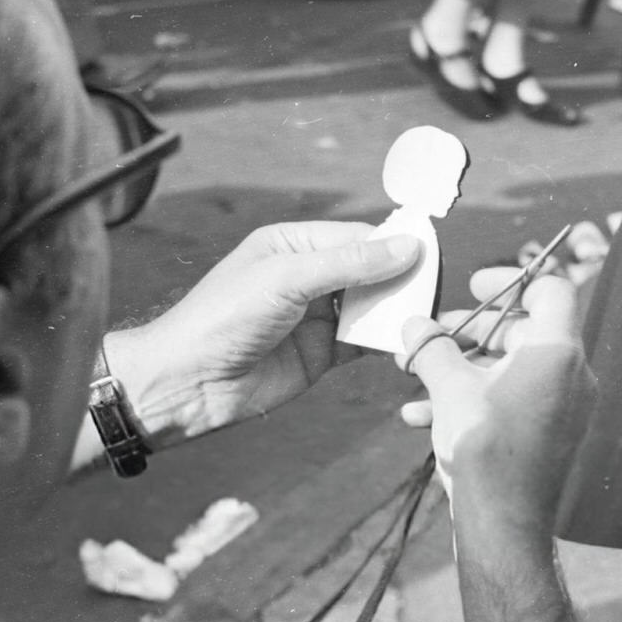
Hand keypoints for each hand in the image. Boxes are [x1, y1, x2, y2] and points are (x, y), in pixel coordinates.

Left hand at [104, 222, 420, 440]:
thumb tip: (408, 246)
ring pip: (372, 307)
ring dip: (396, 312)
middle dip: (400, 280)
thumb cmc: (223, 317)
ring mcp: (317, 317)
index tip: (431, 256)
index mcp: (294, 245)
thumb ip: (349, 264)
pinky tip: (406, 344)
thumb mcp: (287, 279)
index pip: (358, 238)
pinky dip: (386, 343)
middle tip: (434, 291)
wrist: (186, 384)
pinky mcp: (322, 354)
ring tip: (425, 318)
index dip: (394, 245)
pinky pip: (364, 343)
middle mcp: (309, 277)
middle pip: (371, 271)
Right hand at [396, 269, 596, 538]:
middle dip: (471, 329)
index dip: (512, 279)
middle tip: (433, 334)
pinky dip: (474, 398)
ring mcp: (563, 406)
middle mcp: (570, 374)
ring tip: (415, 373)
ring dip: (463, 365)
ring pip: (512, 367)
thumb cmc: (483, 450)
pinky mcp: (550, 433)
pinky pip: (513, 400)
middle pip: (523, 328)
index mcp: (556, 351)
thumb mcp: (449, 388)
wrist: (503, 525)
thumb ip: (432, 349)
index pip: (550, 289)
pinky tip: (421, 415)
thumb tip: (413, 326)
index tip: (476, 285)